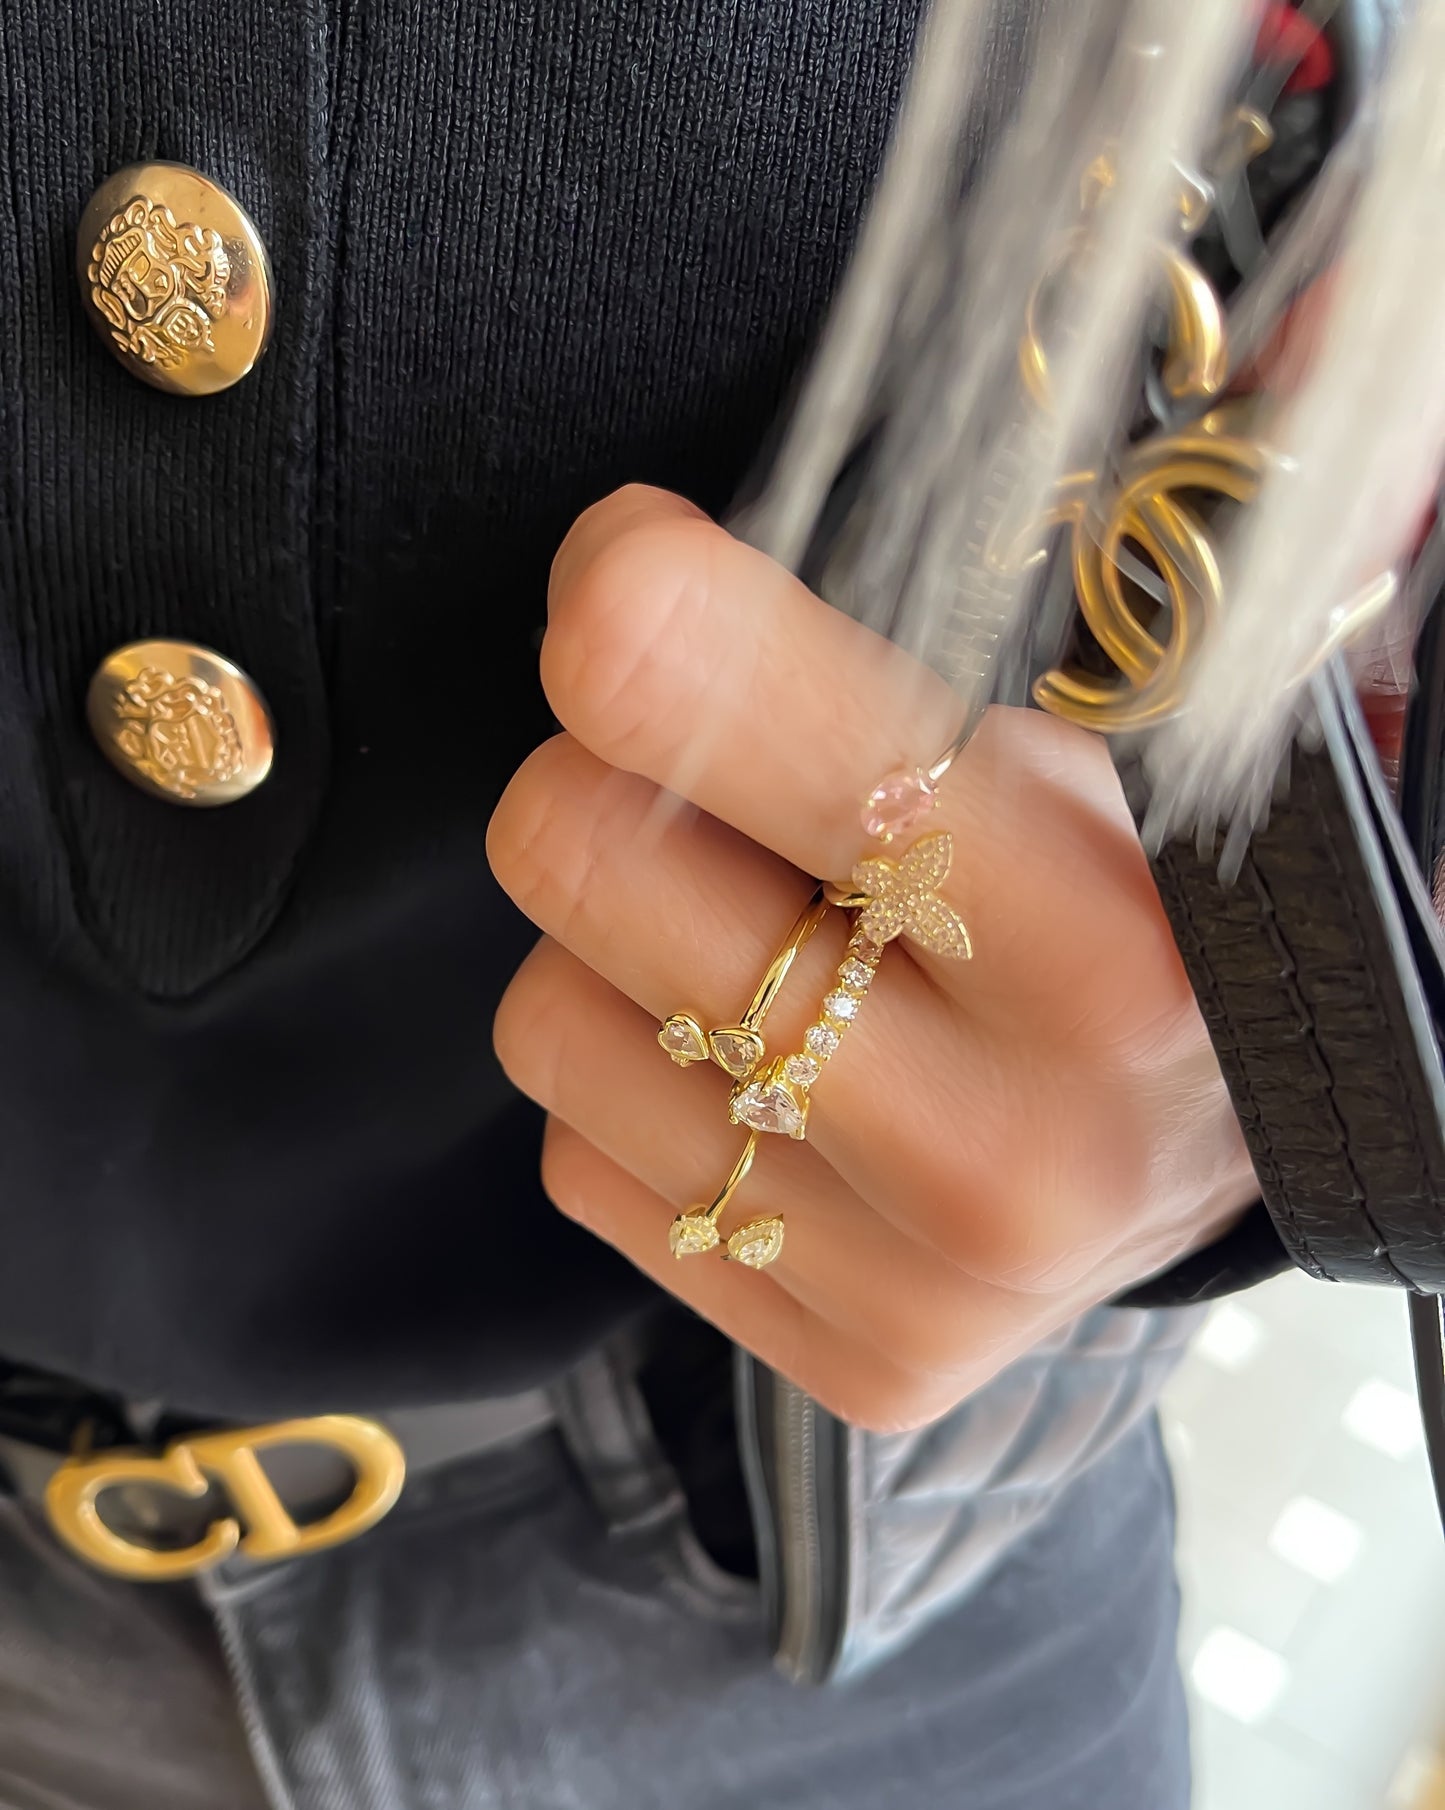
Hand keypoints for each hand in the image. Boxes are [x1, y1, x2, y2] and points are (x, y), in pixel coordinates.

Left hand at [487, 486, 1257, 1431]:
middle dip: (605, 777)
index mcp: (1119, 944)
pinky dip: (634, 1089)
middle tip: (688, 770)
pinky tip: (762, 1069)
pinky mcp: (849, 1361)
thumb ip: (1171, 546)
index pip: (787, 742)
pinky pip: (580, 1164)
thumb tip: (1311, 294)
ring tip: (754, 931)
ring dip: (611, 947)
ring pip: (549, 1029)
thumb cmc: (1167, 894)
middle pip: (590, 866)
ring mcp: (924, 1277)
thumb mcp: (1177, 718)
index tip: (625, 576)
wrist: (1217, 1144)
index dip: (651, 620)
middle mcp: (1019, 1142)